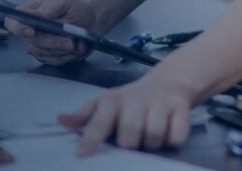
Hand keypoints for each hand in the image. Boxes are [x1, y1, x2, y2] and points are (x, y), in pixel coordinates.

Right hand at [3, 0, 96, 65]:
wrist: (89, 20)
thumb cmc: (74, 7)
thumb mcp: (63, 1)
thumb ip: (48, 8)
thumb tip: (32, 16)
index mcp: (27, 12)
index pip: (12, 22)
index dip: (18, 28)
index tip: (31, 32)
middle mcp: (29, 31)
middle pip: (32, 42)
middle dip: (53, 43)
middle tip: (71, 42)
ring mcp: (37, 46)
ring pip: (45, 54)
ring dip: (65, 50)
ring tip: (80, 42)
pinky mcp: (48, 57)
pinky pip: (55, 61)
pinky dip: (69, 56)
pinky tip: (80, 48)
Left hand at [58, 76, 193, 154]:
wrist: (165, 84)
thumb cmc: (128, 102)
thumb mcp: (103, 104)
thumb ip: (83, 116)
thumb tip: (60, 119)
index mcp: (113, 101)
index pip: (99, 122)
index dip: (91, 140)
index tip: (81, 156)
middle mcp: (135, 100)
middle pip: (130, 135)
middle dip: (130, 146)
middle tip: (131, 143)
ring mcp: (159, 104)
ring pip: (154, 136)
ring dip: (152, 144)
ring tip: (148, 137)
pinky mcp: (181, 109)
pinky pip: (177, 137)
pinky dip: (173, 140)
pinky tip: (168, 132)